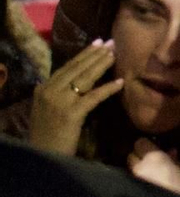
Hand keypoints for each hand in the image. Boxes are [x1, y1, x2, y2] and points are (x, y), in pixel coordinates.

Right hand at [27, 40, 122, 156]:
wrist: (44, 154)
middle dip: (95, 54)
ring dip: (101, 65)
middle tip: (111, 42)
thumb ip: (58, 94)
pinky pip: (93, 97)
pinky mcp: (71, 114)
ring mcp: (60, 101)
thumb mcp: (48, 109)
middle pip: (77, 68)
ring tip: (115, 54)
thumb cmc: (49, 134)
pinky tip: (120, 83)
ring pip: (84, 78)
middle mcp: (50, 90)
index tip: (98, 43)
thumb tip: (74, 81)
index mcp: (43, 88)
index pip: (67, 67)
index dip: (84, 54)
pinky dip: (107, 89)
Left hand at [128, 139, 179, 196]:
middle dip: (140, 159)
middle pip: (131, 156)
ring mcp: (132, 183)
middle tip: (152, 166)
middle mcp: (138, 168)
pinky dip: (135, 184)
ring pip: (129, 170)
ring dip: (137, 172)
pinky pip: (129, 183)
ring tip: (149, 180)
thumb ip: (174, 161)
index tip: (156, 153)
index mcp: (154, 159)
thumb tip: (168, 151)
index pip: (140, 143)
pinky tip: (146, 191)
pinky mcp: (128, 196)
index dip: (148, 147)